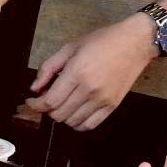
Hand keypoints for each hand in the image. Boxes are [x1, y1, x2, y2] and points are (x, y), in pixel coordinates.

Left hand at [26, 13, 155, 130]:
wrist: (134, 43)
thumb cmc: (103, 41)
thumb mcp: (71, 47)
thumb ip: (49, 67)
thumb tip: (35, 88)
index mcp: (77, 72)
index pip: (50, 101)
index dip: (36, 105)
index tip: (32, 101)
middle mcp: (90, 89)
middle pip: (59, 114)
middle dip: (47, 109)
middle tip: (48, 99)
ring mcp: (102, 100)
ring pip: (72, 122)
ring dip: (62, 116)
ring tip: (63, 103)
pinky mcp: (112, 106)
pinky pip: (89, 125)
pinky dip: (77, 123)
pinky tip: (75, 112)